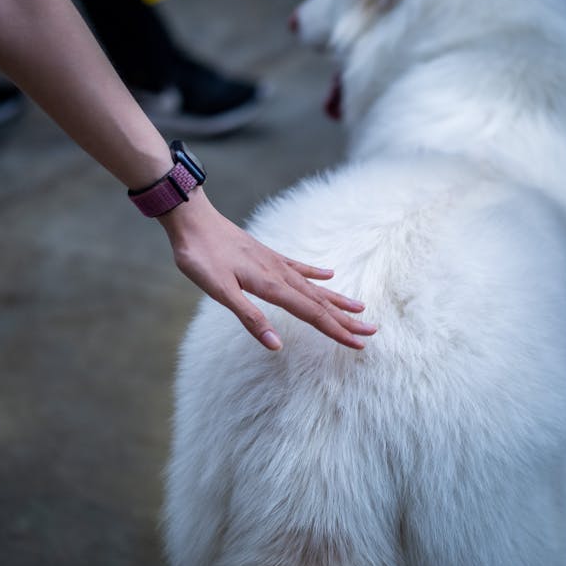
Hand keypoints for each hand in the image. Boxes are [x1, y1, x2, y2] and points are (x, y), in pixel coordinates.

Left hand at [157, 191, 377, 350]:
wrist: (193, 220)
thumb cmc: (201, 257)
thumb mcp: (220, 292)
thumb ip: (250, 318)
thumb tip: (276, 345)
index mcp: (271, 286)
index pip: (312, 314)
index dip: (336, 330)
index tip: (358, 343)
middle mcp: (280, 274)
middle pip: (320, 302)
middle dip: (346, 319)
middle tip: (372, 331)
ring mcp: (275, 263)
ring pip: (314, 286)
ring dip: (337, 299)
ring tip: (359, 307)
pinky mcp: (267, 256)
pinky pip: (299, 267)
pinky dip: (316, 273)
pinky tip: (330, 274)